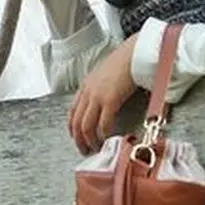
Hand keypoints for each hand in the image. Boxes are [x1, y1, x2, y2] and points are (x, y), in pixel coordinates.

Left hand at [67, 34, 138, 155]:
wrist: (132, 54)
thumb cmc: (123, 63)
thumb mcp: (104, 76)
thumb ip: (99, 89)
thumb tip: (103, 104)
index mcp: (85, 86)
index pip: (72, 111)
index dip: (72, 127)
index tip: (76, 138)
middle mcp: (87, 92)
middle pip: (76, 122)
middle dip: (79, 139)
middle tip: (84, 150)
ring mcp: (97, 96)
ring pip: (86, 126)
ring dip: (90, 141)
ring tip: (96, 148)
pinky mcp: (110, 100)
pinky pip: (103, 124)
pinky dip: (104, 135)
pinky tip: (108, 139)